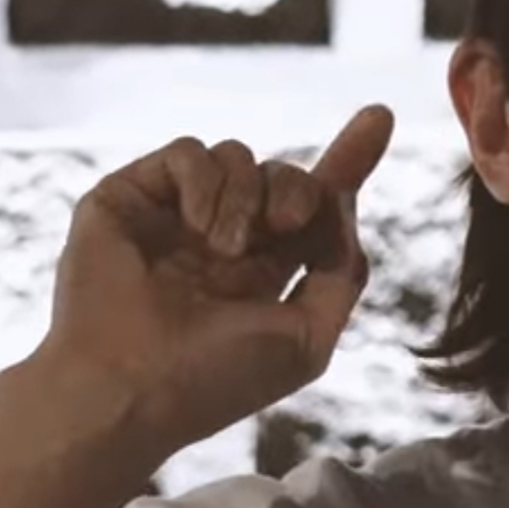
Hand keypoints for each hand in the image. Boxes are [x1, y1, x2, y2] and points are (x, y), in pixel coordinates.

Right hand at [25, 105, 395, 459]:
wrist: (129, 391)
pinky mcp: (129, 198)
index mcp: (263, 271)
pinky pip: (189, 151)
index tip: (379, 116)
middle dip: (299, 189)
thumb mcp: (309, 339)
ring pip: (239, 156)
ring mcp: (172, 217)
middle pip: (286, 175)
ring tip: (226, 249)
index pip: (313, 205)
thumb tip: (345, 206)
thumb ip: (342, 274)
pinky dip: (205, 180)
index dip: (348, 160)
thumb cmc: (216, 378)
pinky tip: (199, 227)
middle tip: (285, 225)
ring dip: (248, 196)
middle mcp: (219, 238)